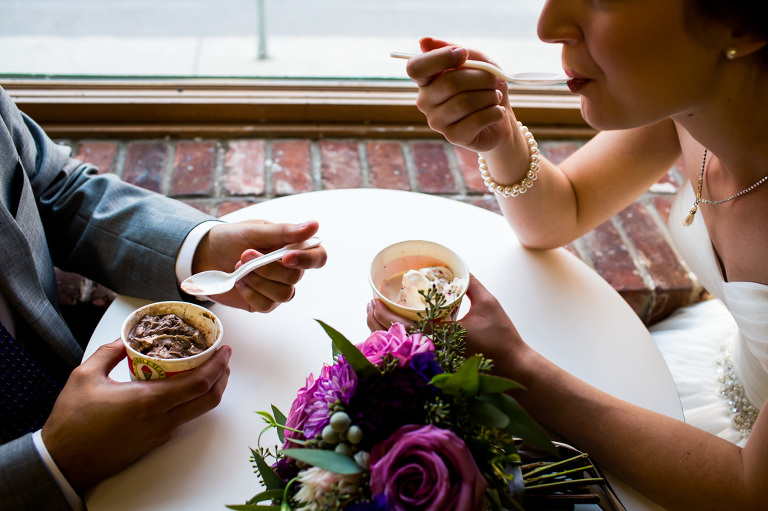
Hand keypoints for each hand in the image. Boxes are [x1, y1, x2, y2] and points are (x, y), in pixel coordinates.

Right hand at [42, 339, 231, 491]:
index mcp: (148, 401)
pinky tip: (183, 388)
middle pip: (209, 399)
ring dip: (210, 390)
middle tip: (224, 359)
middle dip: (223, 377)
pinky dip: (192, 401)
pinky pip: (183, 419)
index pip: (199, 384)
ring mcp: (160, 433)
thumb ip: (107, 352)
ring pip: (198, 411)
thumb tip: (122, 339)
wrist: (63, 461)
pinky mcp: (154, 442)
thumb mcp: (84, 377)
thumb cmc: (72, 422)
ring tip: (208, 370)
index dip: (218, 366)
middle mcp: (161, 420)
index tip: (225, 350)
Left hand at [193, 219, 326, 311]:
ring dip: (258, 280)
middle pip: (295, 278)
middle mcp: (289, 270)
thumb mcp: (256, 230)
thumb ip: (285, 231)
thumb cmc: (233, 238)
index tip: (285, 257)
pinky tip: (239, 281)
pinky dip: (250, 293)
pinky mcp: (263, 302)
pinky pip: (267, 305)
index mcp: (293, 248)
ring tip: (239, 268)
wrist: (205, 254)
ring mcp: (277, 288)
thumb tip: (314, 225)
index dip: (307, 260)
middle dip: (267, 267)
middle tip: (245, 255)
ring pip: (283, 294)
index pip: (318, 257)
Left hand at [366, 274, 527, 373]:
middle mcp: (433, 350)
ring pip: (399, 349)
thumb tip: (460, 267)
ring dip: (383, 333)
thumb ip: (471, 284)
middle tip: (369, 305)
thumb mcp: (488, 303)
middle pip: (393, 339)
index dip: (382, 313)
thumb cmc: (502, 336)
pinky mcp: (439, 366)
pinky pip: (410, 356)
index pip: (400, 325)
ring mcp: (434, 360)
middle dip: (376, 321)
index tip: (373, 300)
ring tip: (375, 316)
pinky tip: (392, 334)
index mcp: (440, 334)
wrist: (514, 368)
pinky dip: (397, 344)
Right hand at [407, 37, 516, 151]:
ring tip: (495, 97)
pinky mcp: (453, 137)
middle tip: (495, 81)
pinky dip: (494, 112)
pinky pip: (476, 120)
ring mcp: (437, 121)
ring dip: (489, 96)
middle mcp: (426, 101)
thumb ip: (452, 48)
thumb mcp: (475, 60)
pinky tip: (497, 112)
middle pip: (449, 83)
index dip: (440, 58)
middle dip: (481, 78)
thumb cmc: (484, 85)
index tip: (463, 54)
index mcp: (427, 80)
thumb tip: (423, 41)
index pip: (416, 68)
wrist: (499, 114)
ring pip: (464, 102)